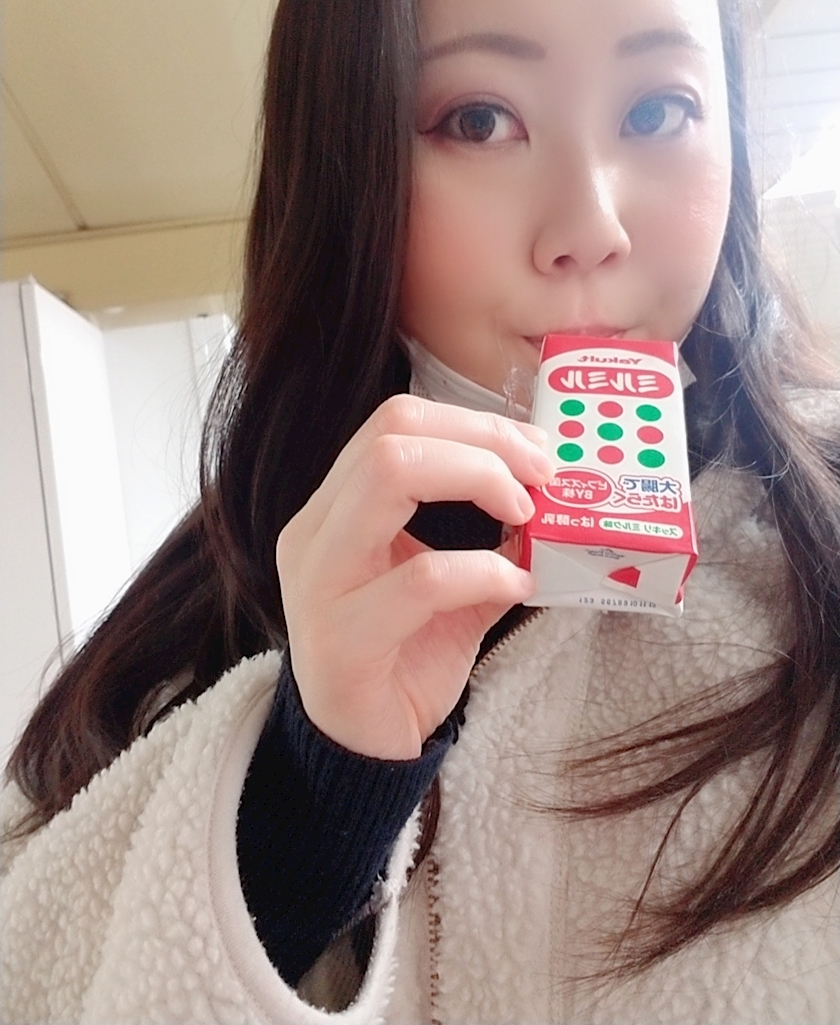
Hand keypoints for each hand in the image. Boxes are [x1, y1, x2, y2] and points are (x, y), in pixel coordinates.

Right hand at [276, 394, 553, 758]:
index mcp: (335, 509)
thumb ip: (486, 536)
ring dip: (480, 482)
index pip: (396, 423)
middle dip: (484, 444)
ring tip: (527, 516)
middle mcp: (315, 532)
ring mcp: (319, 581)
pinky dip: (486, 572)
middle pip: (393, 435)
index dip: (475, 424)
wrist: (361, 747)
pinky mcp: (340, 638)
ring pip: (391, 478)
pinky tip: (517, 587)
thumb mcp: (449, 583)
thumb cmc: (405, 656)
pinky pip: (423, 580)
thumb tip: (548, 493)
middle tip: (541, 477)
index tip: (535, 452)